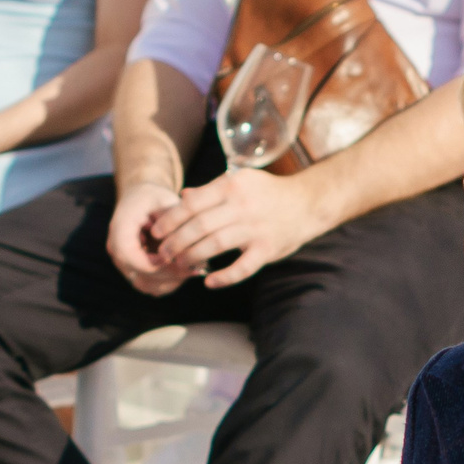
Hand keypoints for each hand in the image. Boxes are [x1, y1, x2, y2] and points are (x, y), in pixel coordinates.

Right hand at [107, 178, 194, 295]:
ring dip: (172, 280)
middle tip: (197, 267)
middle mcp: (116, 250)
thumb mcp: (164, 199)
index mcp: (119, 229)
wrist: (141, 201)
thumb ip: (172, 219)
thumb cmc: (154, 198)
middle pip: (140, 274)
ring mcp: (124, 265)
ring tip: (195, 269)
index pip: (129, 256)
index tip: (179, 256)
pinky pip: (152, 287)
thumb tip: (183, 242)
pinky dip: (170, 283)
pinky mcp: (135, 273)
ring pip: (147, 285)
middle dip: (170, 273)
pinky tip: (187, 271)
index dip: (155, 262)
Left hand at [146, 164, 328, 288]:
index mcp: (231, 185)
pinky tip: (209, 282)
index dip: (170, 220)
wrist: (307, 203)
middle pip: (199, 226)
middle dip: (175, 242)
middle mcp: (242, 206)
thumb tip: (182, 197)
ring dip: (192, 257)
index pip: (192, 204)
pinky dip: (224, 277)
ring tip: (180, 265)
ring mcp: (255, 228)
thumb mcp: (239, 181)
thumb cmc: (267, 193)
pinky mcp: (267, 249)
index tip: (156, 232)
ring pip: (215, 245)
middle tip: (163, 253)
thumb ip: (210, 190)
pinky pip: (242, 268)